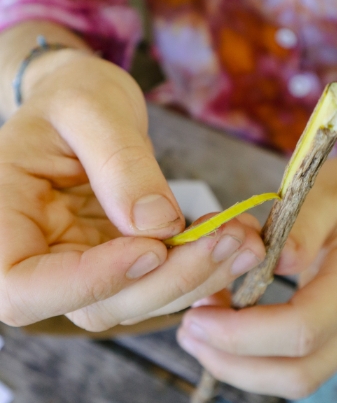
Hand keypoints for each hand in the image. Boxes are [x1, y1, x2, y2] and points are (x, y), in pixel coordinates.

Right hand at [0, 50, 264, 330]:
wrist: (85, 100)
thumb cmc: (73, 95)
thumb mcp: (90, 107)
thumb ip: (119, 162)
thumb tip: (157, 223)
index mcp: (1, 220)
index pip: (22, 287)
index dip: (88, 283)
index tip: (150, 249)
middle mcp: (35, 258)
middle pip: (94, 307)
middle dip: (168, 280)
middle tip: (227, 239)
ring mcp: (80, 270)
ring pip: (135, 304)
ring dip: (198, 279)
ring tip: (246, 239)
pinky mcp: (120, 267)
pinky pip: (160, 285)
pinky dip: (205, 269)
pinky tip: (240, 238)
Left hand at [177, 139, 336, 397]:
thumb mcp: (322, 192)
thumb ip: (299, 226)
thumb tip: (273, 264)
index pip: (304, 328)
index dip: (244, 334)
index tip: (197, 315)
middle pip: (300, 372)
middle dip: (235, 363)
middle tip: (189, 331)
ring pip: (297, 380)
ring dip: (239, 368)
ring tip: (199, 333)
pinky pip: (297, 369)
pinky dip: (254, 360)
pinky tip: (225, 330)